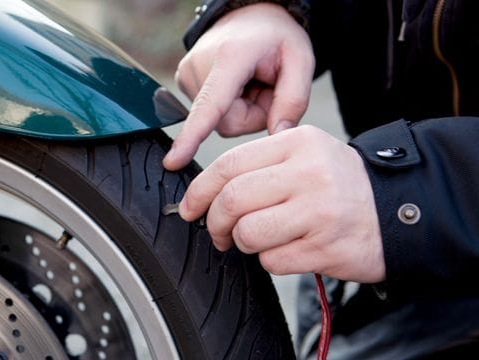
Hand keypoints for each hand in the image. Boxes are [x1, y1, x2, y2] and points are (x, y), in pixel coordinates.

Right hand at [163, 3, 314, 170]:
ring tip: (251, 82)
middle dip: (252, 114)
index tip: (173, 161)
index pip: (210, 105)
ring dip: (241, 109)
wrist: (251, 14)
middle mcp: (200, 65)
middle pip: (226, 122)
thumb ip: (294, 101)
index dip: (193, 136)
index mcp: (230, 58)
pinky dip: (229, 104)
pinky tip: (237, 84)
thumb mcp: (301, 61)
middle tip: (265, 88)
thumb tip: (277, 136)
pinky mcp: (183, 81)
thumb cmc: (276, 36)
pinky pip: (211, 114)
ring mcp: (187, 73)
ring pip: (218, 121)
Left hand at [178, 126, 384, 282]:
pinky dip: (269, 260)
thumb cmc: (341, 184)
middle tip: (216, 232)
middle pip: (232, 199)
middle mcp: (308, 173)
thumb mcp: (306, 153)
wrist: (400, 209)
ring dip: (242, 243)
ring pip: (248, 232)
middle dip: (214, 221)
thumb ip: (260, 164)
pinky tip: (287, 250)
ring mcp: (318, 212)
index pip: (229, 164)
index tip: (189, 207)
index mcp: (297, 143)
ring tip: (254, 241)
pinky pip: (272, 260)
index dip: (199, 189)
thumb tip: (206, 192)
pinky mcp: (326, 248)